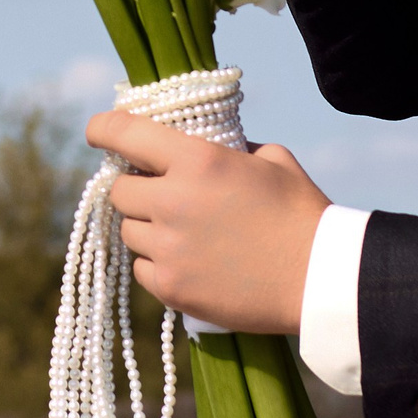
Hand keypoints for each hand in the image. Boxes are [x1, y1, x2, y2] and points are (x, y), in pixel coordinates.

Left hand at [85, 111, 331, 335]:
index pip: (124, 134)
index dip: (103, 128)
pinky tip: (188, 261)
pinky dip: (156, 264)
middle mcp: (173, 201)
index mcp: (196, 160)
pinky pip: (142, 269)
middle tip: (160, 194)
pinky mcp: (172, 288)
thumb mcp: (270, 158)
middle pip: (119, 191)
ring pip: (128, 232)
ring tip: (182, 232)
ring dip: (146, 227)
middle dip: (135, 188)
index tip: (97, 130)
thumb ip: (226, 148)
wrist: (320, 280)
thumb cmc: (301, 213)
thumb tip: (200, 146)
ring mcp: (169, 249)